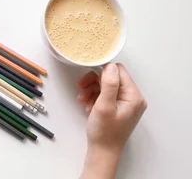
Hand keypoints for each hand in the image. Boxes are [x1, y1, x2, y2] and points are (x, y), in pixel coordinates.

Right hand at [77, 63, 146, 177]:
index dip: (102, 71)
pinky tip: (87, 105)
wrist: (102, 152)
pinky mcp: (118, 107)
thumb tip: (110, 65)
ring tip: (83, 99)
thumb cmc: (104, 132)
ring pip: (106, 85)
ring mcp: (126, 103)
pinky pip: (105, 94)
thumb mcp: (104, 106)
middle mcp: (133, 98)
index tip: (88, 79)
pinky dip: (94, 97)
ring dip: (92, 89)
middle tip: (81, 88)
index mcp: (134, 96)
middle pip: (111, 77)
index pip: (119, 71)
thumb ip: (109, 84)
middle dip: (94, 82)